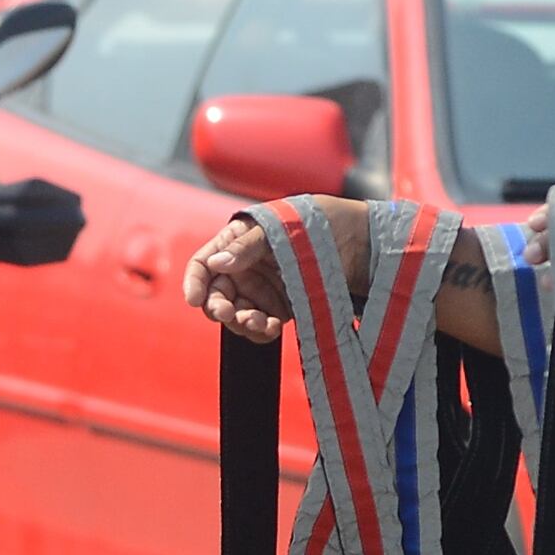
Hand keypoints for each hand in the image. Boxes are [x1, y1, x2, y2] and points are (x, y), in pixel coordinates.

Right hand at [181, 202, 338, 338]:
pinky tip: (272, 328)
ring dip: (241, 323)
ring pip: (235, 315)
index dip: (194, 282)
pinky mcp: (278, 310)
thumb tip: (217, 263)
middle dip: (218, 307)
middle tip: (228, 314)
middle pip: (215, 295)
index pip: (204, 264)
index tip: (195, 299)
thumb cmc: (319, 222)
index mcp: (237, 243)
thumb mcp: (282, 227)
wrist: (360, 244)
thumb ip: (247, 245)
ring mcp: (260, 291)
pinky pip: (258, 327)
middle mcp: (243, 269)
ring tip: (260, 323)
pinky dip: (260, 331)